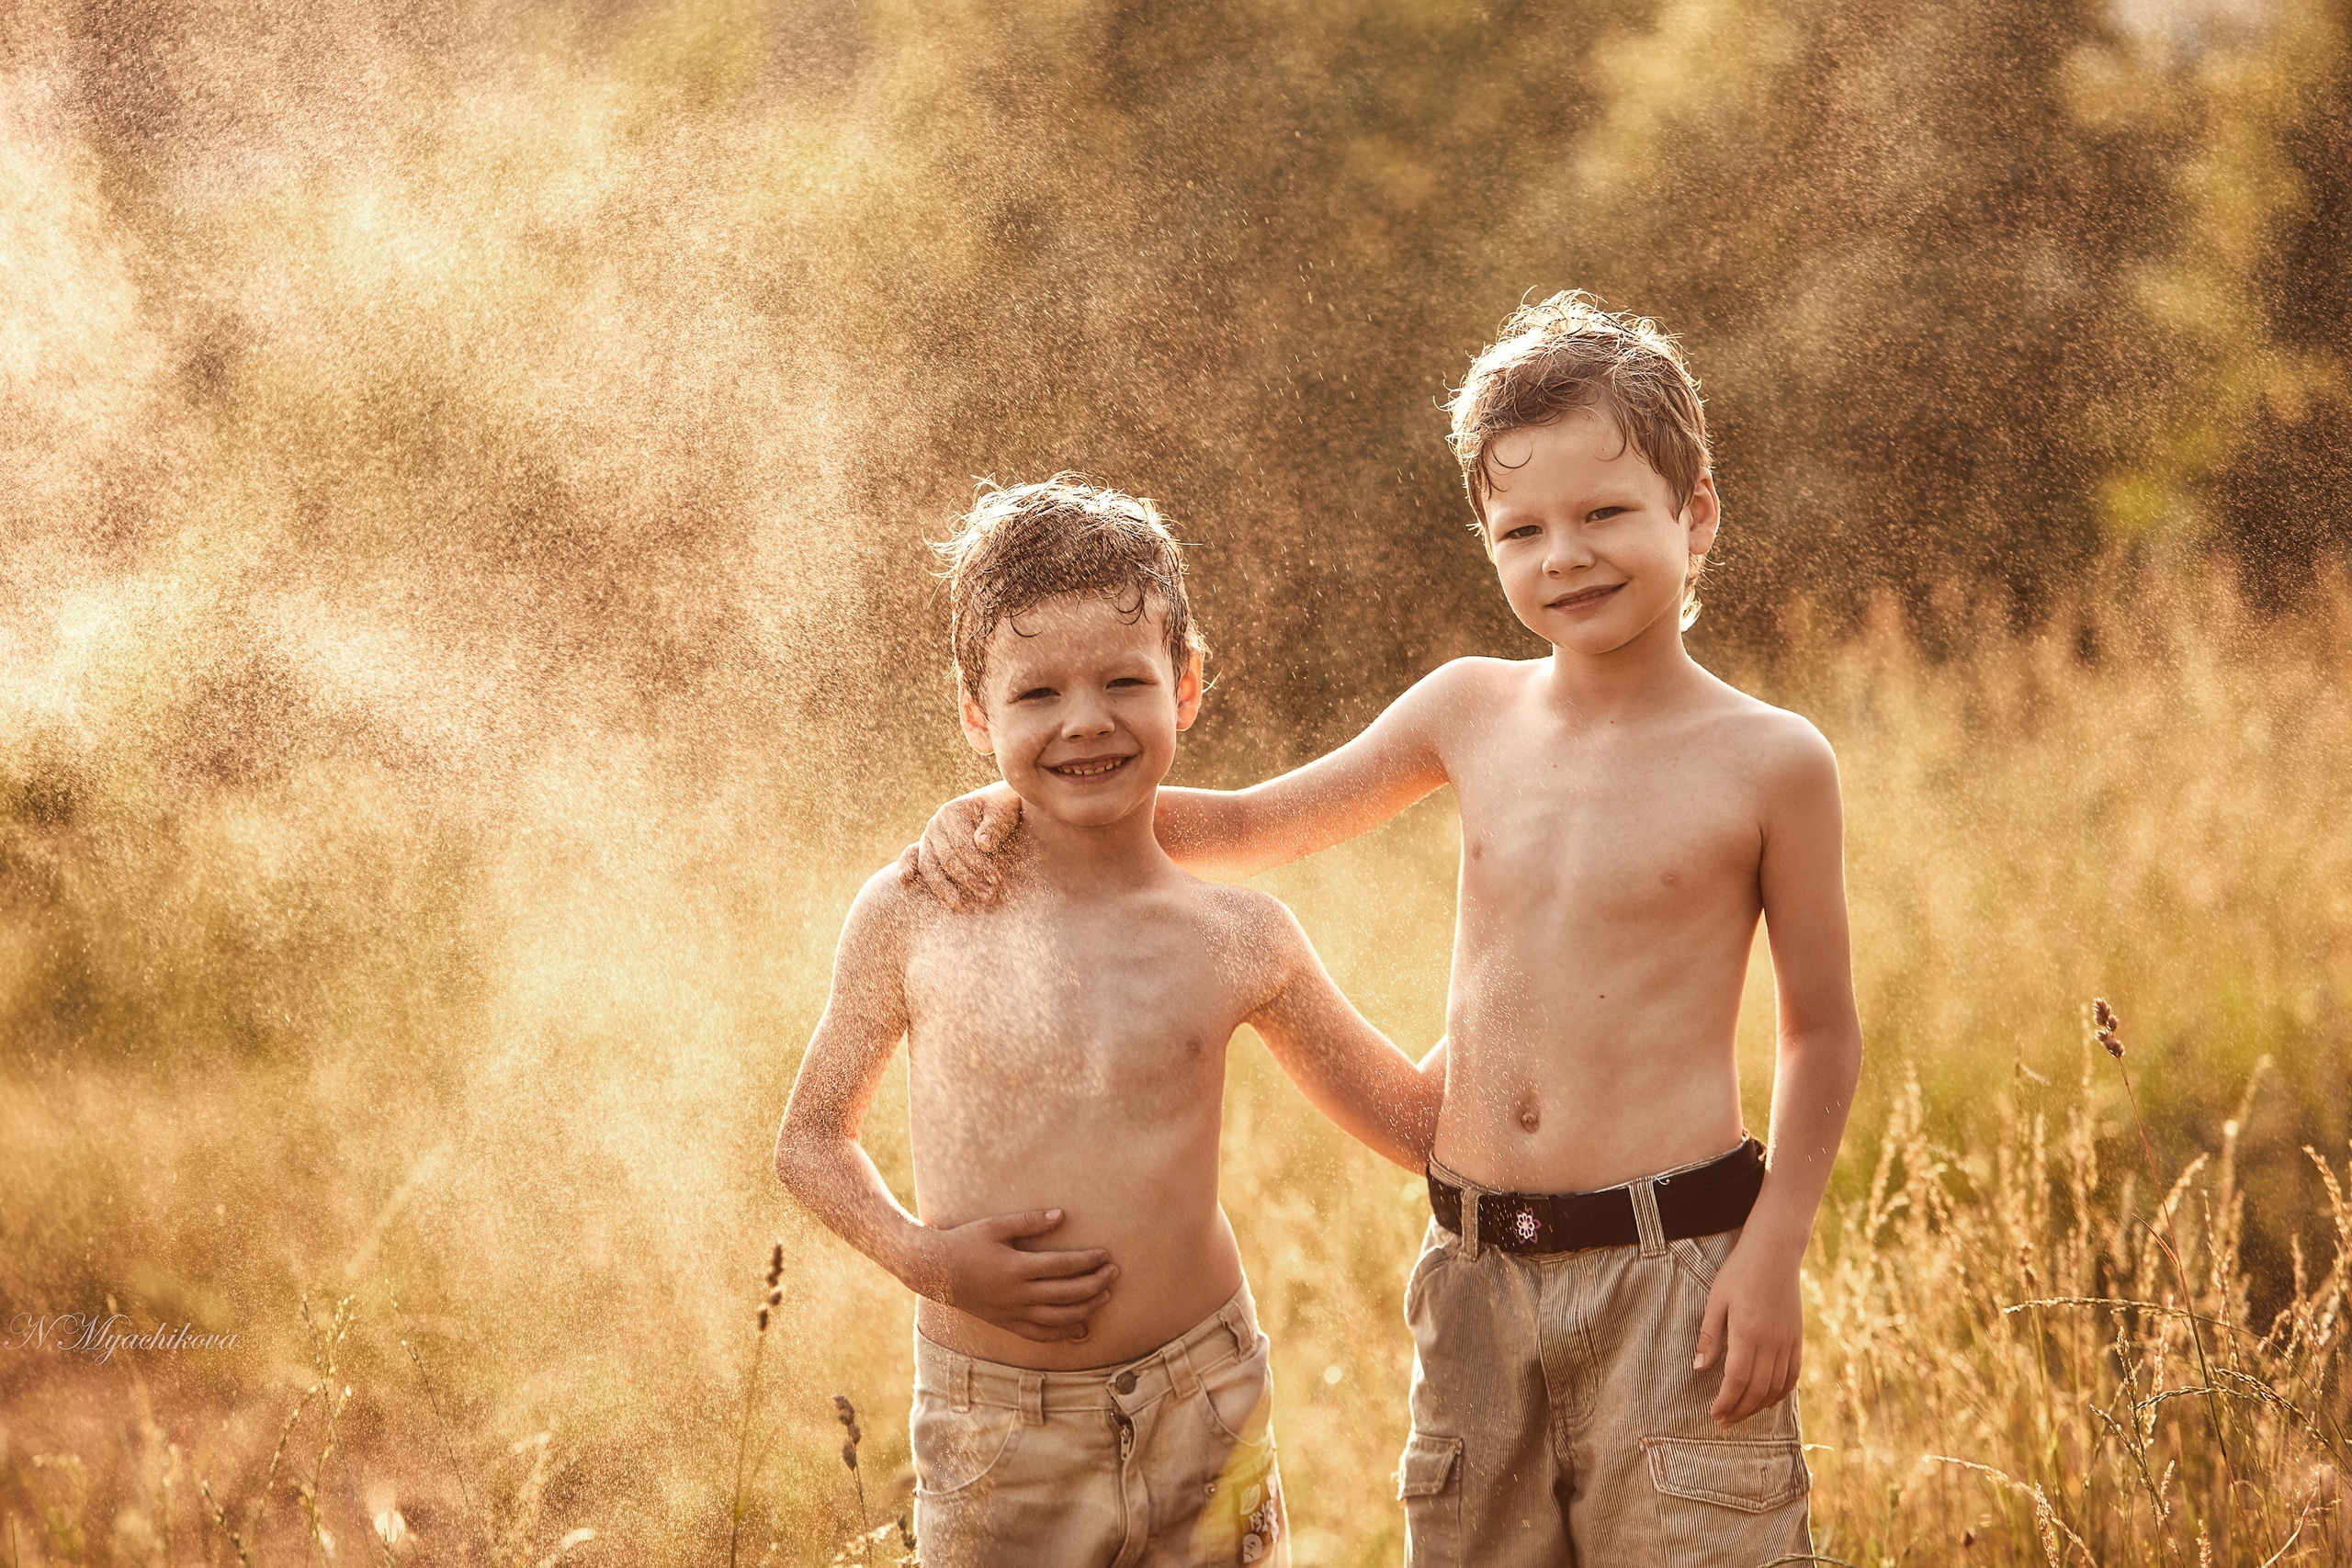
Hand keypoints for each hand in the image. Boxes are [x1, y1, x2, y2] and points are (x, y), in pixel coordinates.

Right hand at [896, 785, 1023, 908]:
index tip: (996, 880)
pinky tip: (904, 881)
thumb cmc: (1001, 808)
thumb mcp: (1003, 811)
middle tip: (989, 896)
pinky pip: (913, 857)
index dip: (979, 865)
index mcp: (952, 812)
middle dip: (968, 880)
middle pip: (947, 859)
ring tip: (957, 904)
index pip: (962, 846)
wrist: (993, 804)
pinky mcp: (927, 847)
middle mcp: (935, 824)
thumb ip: (994, 826)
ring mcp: (928, 836)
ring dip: (943, 887)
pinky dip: (907, 867)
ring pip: (929, 865)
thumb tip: (982, 844)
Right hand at [915, 1208, 1117, 1342]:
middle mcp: (1017, 1294)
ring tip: (1105, 1296)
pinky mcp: (1007, 1323)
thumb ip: (1029, 1221)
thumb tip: (1061, 1215)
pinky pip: (1039, 1334)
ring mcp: (1012, 1312)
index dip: (1088, 1261)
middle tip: (1114, 1272)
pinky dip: (1062, 1333)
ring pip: (1058, 1318)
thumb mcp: (995, 1225)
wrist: (934, 1272)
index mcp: (1016, 1268)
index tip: (1106, 1254)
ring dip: (1086, 1308)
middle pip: (1066, 1293)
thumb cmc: (965, 1242)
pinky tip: (1080, 1327)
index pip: (1062, 1266)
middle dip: (1095, 1283)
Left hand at [1692, 1234, 1803, 1425]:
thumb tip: (1699, 1369)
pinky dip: (1781, 1393)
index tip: (1713, 1414)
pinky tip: (1768, 1400)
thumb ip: (1710, 1336)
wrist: (1775, 1253)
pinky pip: (1793, 1375)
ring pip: (1776, 1387)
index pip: (1737, 1380)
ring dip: (1758, 1406)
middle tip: (1723, 1422)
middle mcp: (1772, 1342)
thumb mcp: (1716, 1300)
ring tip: (1740, 1415)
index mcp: (1748, 1333)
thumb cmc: (1740, 1273)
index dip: (1726, 1401)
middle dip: (1739, 1410)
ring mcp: (1788, 1341)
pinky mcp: (1797, 1338)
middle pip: (1757, 1389)